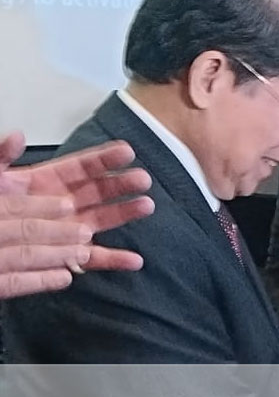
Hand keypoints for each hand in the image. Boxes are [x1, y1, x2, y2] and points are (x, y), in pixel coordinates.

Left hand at [0, 132, 154, 299]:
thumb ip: (2, 156)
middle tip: (142, 179)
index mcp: (45, 182)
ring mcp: (67, 230)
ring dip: (126, 213)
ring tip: (146, 206)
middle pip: (98, 191)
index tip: (127, 151)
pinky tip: (133, 260)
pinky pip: (94, 258)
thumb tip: (15, 135)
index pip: (80, 167)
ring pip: (103, 220)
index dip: (104, 159)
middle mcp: (62, 204)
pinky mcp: (67, 255)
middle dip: (122, 184)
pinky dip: (115, 260)